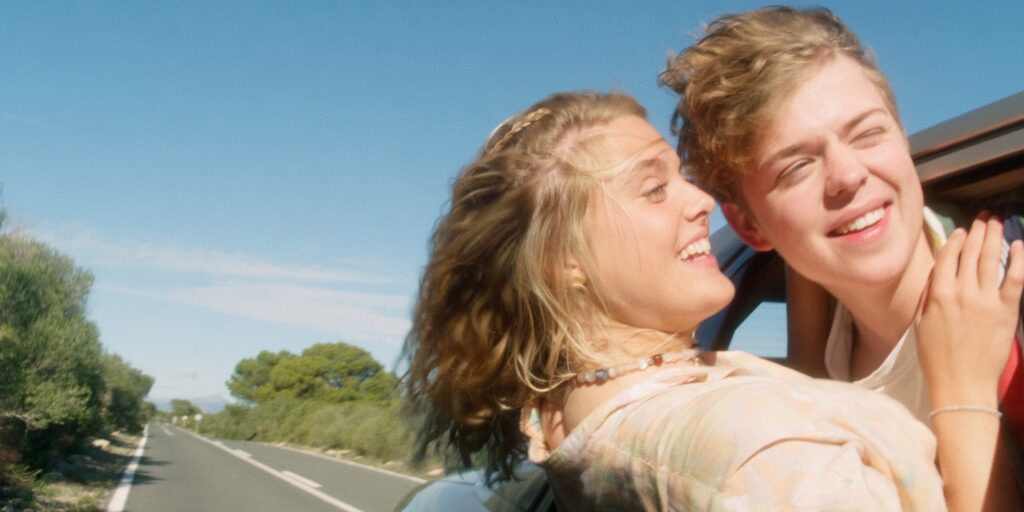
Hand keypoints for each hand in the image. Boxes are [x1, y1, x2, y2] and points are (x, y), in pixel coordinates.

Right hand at [915, 214, 1023, 406]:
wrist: (961, 382)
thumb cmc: (935, 356)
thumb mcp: (920, 322)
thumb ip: (928, 294)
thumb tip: (937, 272)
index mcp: (937, 294)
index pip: (948, 257)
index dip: (956, 241)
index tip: (962, 231)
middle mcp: (962, 291)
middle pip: (971, 252)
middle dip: (978, 231)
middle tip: (984, 217)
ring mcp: (986, 300)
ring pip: (991, 259)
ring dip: (995, 236)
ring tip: (998, 221)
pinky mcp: (1006, 311)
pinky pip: (1014, 278)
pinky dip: (1018, 259)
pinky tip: (1019, 245)